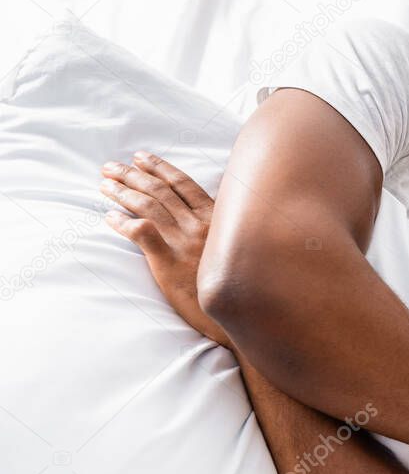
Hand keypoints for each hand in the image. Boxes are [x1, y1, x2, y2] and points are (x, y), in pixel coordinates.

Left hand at [99, 151, 232, 348]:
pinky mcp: (169, 263)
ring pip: (148, 206)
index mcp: (217, 218)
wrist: (239, 315)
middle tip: (110, 168)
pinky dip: (123, 222)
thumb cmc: (236, 283)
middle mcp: (200, 226)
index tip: (141, 158)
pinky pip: (140, 233)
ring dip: (122, 192)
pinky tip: (110, 217)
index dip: (160, 168)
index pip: (183, 184)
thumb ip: (219, 226)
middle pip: (160, 191)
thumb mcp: (235, 246)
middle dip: (132, 175)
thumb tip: (203, 212)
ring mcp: (184, 243)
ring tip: (105, 185)